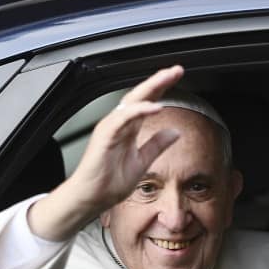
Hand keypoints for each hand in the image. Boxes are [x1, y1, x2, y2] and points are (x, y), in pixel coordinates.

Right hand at [28, 65, 184, 240]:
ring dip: (150, 89)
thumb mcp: (142, 161)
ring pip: (131, 101)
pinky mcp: (104, 136)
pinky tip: (154, 107)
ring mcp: (111, 128)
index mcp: (128, 128)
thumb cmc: (108, 182)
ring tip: (167, 79)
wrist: (91, 198)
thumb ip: (156, 145)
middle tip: (176, 70)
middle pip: (141, 95)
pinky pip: (123, 118)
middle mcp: (119, 124)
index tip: (177, 77)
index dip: (162, 88)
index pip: (147, 102)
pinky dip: (139, 111)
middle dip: (159, 81)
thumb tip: (175, 132)